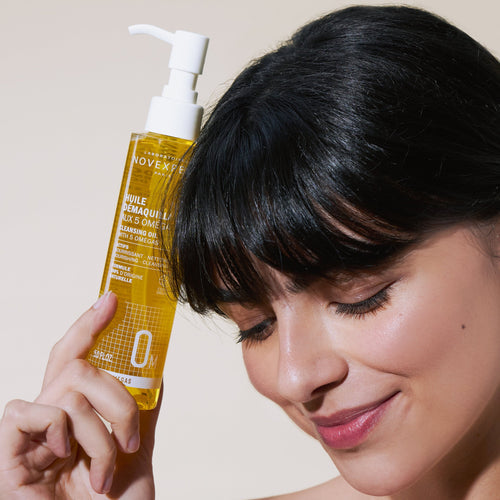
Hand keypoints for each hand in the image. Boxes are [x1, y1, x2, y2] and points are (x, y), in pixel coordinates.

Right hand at [0, 292, 160, 498]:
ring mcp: (28, 437)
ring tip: (106, 472)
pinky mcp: (6, 455)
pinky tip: (66, 460)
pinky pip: (26, 411)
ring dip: (100, 431)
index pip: (77, 357)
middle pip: (74, 361)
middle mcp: (51, 419)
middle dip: (116, 393)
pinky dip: (59, 430)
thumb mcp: (136, 455)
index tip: (113, 298)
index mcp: (78, 415)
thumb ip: (142, 411)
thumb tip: (157, 373)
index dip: (90, 324)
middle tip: (132, 435)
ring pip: (67, 390)